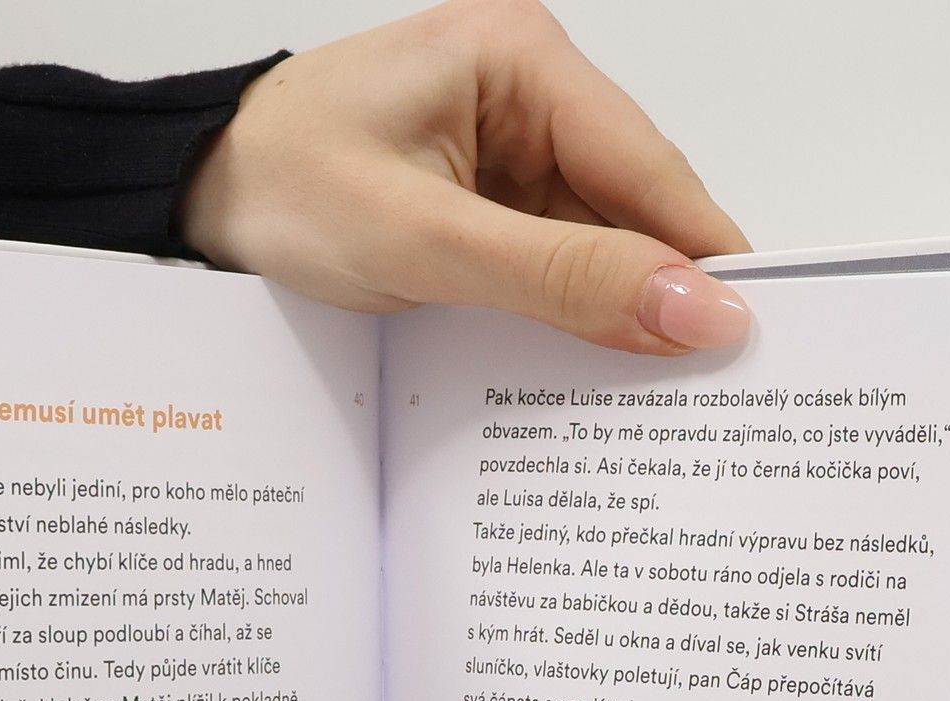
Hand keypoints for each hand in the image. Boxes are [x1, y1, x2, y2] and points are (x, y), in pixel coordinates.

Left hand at [182, 0, 751, 353]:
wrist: (196, 201)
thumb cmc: (280, 189)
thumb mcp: (428, 242)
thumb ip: (562, 278)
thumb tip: (688, 309)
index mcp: (521, 59)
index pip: (646, 166)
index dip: (703, 252)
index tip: (753, 330)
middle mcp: (526, 92)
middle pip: (631, 205)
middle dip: (661, 289)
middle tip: (713, 383)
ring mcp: (504, 147)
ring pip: (595, 241)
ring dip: (613, 311)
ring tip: (653, 393)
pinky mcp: (482, 199)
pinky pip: (550, 259)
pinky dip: (566, 313)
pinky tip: (585, 369)